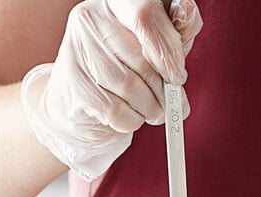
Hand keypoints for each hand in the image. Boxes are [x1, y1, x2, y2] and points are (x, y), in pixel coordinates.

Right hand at [21, 0, 202, 180]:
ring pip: (130, 89)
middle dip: (163, 91)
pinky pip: (117, 112)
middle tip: (170, 102)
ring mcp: (77, 52)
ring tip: (150, 110)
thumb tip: (187, 14)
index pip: (146, 15)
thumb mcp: (158, 45)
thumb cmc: (128, 69)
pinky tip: (129, 115)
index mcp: (117, 2)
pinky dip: (132, 121)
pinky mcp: (74, 86)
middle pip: (142, 61)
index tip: (178, 75)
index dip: (167, 49)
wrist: (83, 103)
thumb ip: (175, 31)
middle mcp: (90, 19)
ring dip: (150, 109)